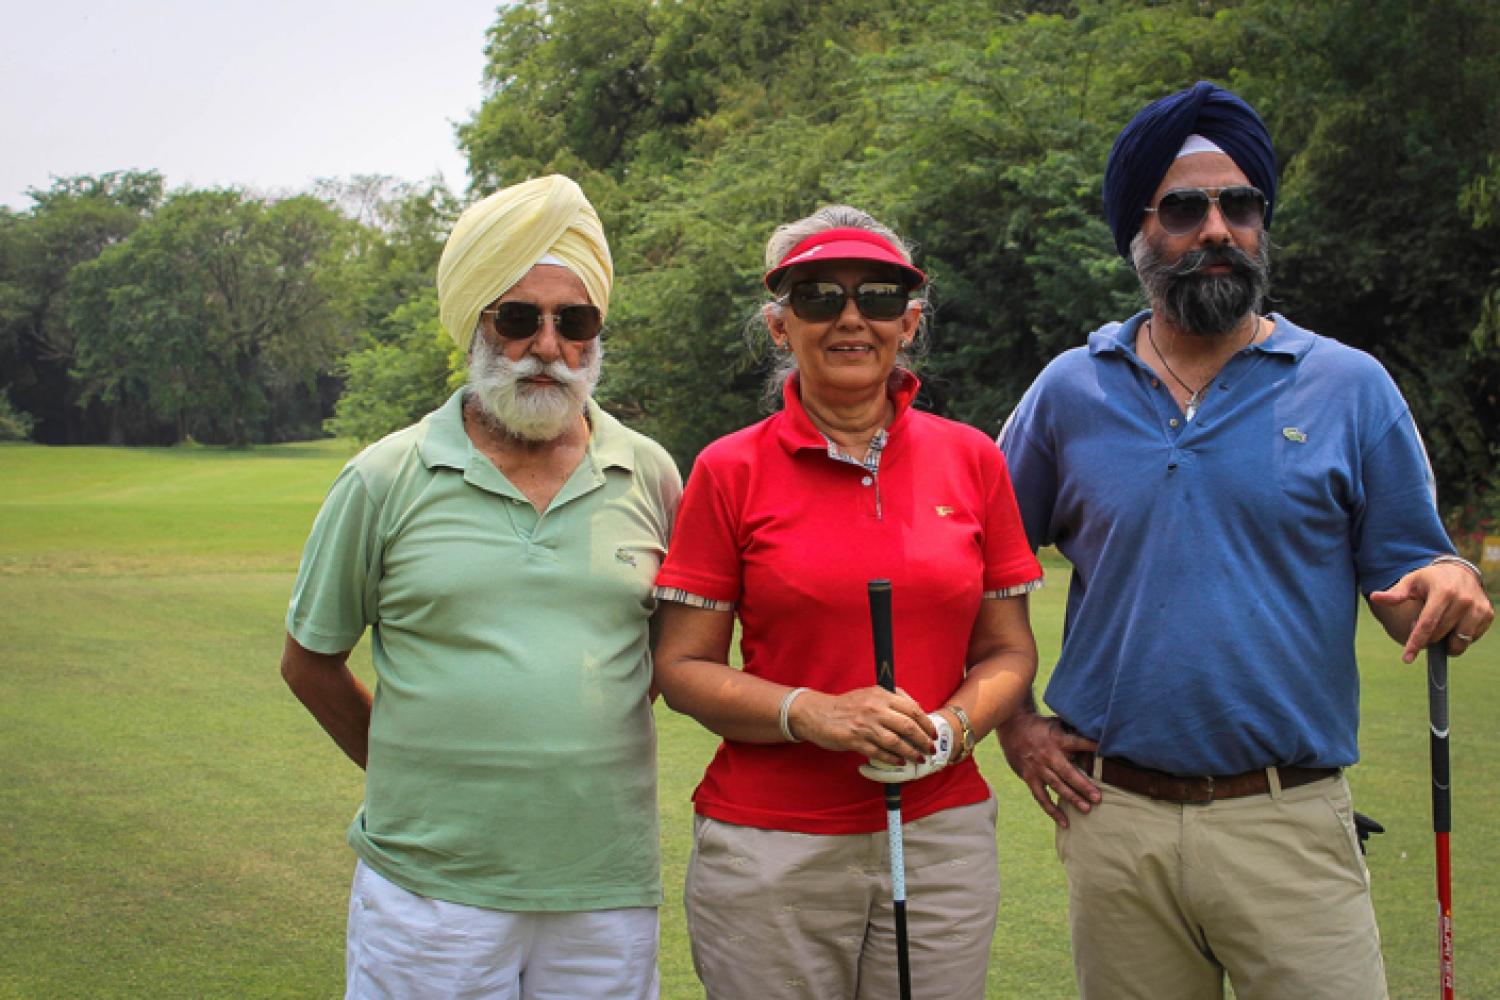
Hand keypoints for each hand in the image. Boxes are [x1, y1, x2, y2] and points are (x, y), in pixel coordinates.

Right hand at [789, 685, 935, 764]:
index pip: (912, 709)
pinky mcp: (855, 740)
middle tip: (931, 749)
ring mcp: (865, 725)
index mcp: (881, 695)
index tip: (933, 734)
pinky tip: (900, 762)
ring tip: (919, 758)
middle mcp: (875, 709)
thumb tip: (917, 708)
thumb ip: (893, 698)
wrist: (817, 713)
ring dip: (911, 752)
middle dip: (923, 740)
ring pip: (895, 742)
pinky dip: (892, 759)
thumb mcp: (870, 694)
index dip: (926, 723)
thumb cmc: (846, 705)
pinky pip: (879, 752)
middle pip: (907, 726)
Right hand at [995, 711, 1100, 827]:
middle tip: (1098, 798)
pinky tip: (1064, 822)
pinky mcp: (1029, 777)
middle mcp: (1048, 755)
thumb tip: (1096, 737)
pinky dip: (1052, 810)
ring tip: (1086, 809)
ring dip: (1072, 798)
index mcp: (1057, 739)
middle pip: (1067, 772)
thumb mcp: (1056, 723)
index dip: (1090, 746)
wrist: (1012, 726)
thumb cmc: (1040, 725)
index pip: (1077, 743)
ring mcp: (1038, 768)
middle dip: (1083, 786)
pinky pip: (1041, 797)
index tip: (1104, 750)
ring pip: (1056, 786)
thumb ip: (1072, 732)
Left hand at [1369, 562, 1493, 661]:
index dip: (1416, 642)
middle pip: (1440, 634)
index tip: (1407, 658)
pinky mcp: (1488, 615)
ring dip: (1444, 642)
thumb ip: (1395, 594)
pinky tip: (1453, 626)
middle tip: (1422, 628)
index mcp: (1443, 591)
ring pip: (1458, 641)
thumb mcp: (1410, 582)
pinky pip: (1470, 639)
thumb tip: (1375, 597)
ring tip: (1438, 628)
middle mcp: (1464, 599)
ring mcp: (1478, 608)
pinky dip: (1459, 639)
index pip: (1427, 623)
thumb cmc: (1430, 580)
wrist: (1460, 572)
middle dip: (1427, 638)